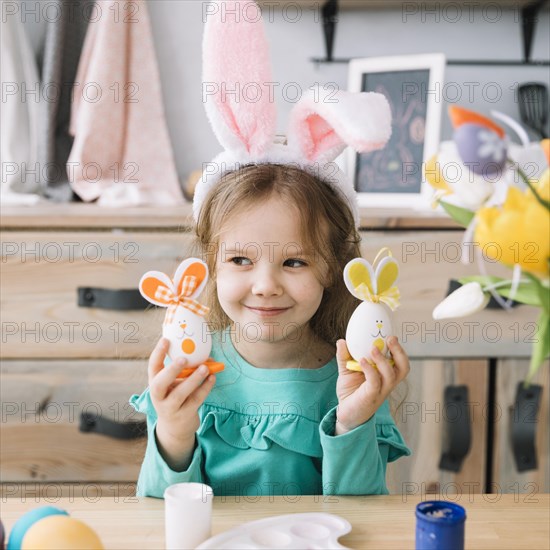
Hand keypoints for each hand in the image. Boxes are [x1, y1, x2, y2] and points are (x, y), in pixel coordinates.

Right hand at [148, 338, 215, 468]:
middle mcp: (159, 396)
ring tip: (205, 368)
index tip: (166, 339)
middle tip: (183, 359)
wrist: (175, 428)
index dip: (158, 353)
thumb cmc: (176, 397)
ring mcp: (170, 408)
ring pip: (180, 394)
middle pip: (159, 384)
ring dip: (193, 380)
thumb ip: (186, 371)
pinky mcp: (184, 415)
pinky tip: (213, 377)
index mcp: (155, 383)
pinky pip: (195, 400)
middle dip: (171, 371)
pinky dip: (205, 388)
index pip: (152, 367)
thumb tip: (207, 356)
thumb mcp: (174, 384)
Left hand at [335, 336, 409, 434]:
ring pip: (391, 375)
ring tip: (373, 348)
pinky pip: (375, 382)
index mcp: (385, 374)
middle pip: (403, 368)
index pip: (399, 361)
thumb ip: (344, 356)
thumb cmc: (350, 391)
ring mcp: (381, 391)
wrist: (345, 413)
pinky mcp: (371, 397)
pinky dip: (370, 370)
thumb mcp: (346, 370)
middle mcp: (387, 383)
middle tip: (391, 338)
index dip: (398, 348)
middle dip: (400, 352)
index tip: (391, 334)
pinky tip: (362, 361)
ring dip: (384, 360)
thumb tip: (341, 340)